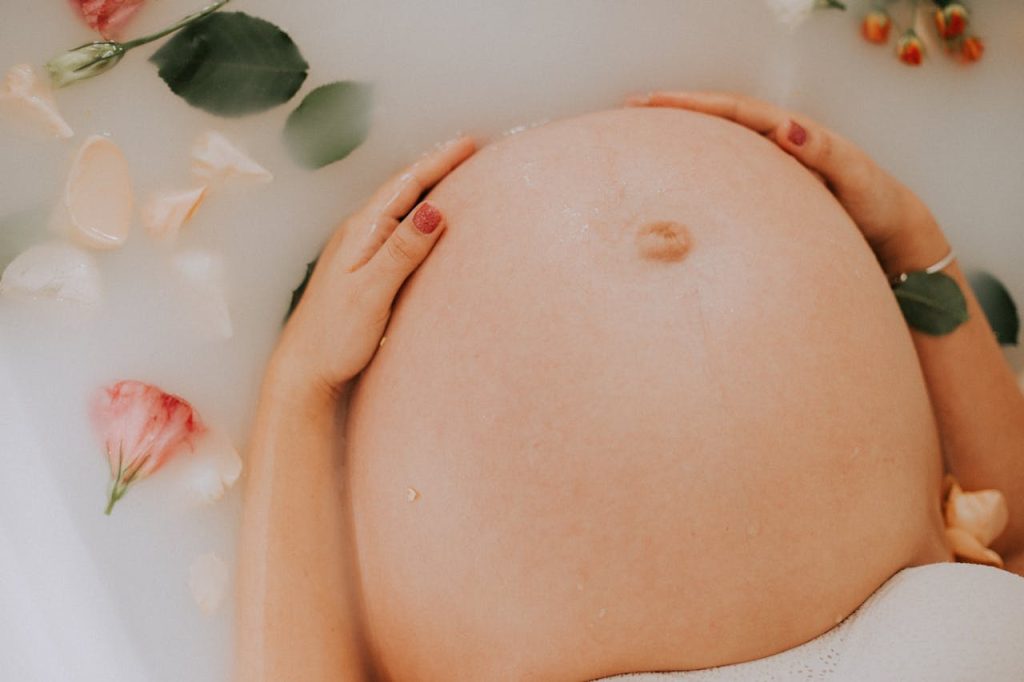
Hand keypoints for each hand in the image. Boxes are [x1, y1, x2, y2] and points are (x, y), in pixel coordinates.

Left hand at [271, 136, 476, 398]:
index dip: (439, 162)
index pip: (406, 186)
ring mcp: (357, 251)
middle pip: (402, 190)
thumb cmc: (335, 336)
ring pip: (399, 208)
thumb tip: (434, 209)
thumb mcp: (372, 292)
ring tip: (455, 177)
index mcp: (362, 232)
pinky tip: (426, 224)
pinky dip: (417, 216)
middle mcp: (357, 234)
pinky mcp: (361, 270)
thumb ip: (402, 251)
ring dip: (426, 188)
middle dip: (436, 167)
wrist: (303, 370)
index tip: (470, 143)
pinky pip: (396, 229)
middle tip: (469, 150)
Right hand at [627, 91, 950, 274]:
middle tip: (631, 108)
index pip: (736, 111)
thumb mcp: (857, 179)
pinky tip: (673, 177)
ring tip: (641, 134)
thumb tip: (789, 128)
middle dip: (676, 111)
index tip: (655, 102)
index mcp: (794, 134)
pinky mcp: (767, 192)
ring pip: (718, 144)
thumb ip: (825, 153)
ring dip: (682, 135)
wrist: (892, 237)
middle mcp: (778, 144)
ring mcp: (770, 168)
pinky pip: (725, 172)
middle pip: (719, 119)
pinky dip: (696, 166)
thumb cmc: (876, 207)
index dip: (695, 104)